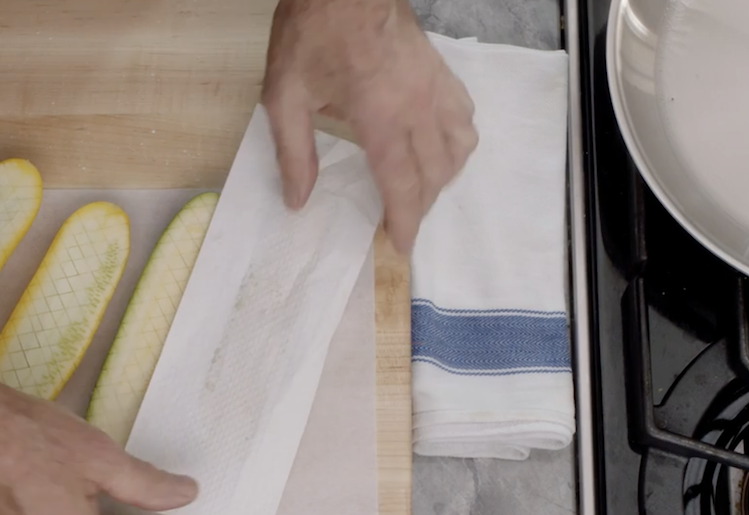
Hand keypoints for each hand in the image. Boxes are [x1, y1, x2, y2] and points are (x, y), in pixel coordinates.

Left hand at [262, 0, 478, 253]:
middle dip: (421, 206)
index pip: (402, 184)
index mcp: (380, 117)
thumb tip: (298, 200)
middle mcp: (417, 107)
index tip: (401, 246)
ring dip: (444, 178)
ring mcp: (435, 87)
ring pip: (459, 148)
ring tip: (421, 192)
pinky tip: (440, 148)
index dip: (405, 221)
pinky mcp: (440, 71)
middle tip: (401, 224)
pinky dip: (458, 142)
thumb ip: (293, 152)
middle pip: (434, 174)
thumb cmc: (311, 33)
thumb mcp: (284, 95)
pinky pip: (464, 116)